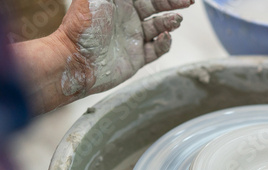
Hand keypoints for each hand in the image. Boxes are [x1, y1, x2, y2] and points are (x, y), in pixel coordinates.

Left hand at [57, 0, 193, 95]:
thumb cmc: (81, 26)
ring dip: (170, 22)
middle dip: (174, 3)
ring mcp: (133, 38)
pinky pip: (157, 49)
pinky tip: (164, 37)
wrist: (76, 62)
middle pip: (157, 7)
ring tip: (176, 20)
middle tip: (188, 2)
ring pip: (160, 27)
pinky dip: (164, 43)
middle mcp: (128, 18)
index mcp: (120, 1)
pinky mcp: (137, 57)